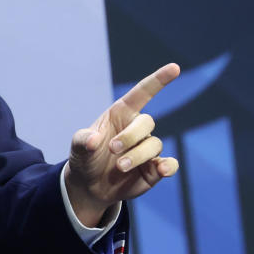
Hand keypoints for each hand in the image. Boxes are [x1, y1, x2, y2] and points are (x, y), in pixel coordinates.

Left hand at [65, 63, 180, 226]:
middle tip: (112, 149)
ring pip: (154, 145)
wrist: (89, 186)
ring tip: (120, 167)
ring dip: (138, 156)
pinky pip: (170, 164)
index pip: (143, 93)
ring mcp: (147, 149)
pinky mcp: (155, 169)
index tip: (175, 68)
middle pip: (147, 122)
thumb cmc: (86, 158)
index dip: (158, 80)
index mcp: (122, 114)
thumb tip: (93, 140)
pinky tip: (162, 170)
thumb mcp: (78, 147)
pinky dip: (169, 166)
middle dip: (130, 135)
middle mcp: (138, 129)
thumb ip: (82, 141)